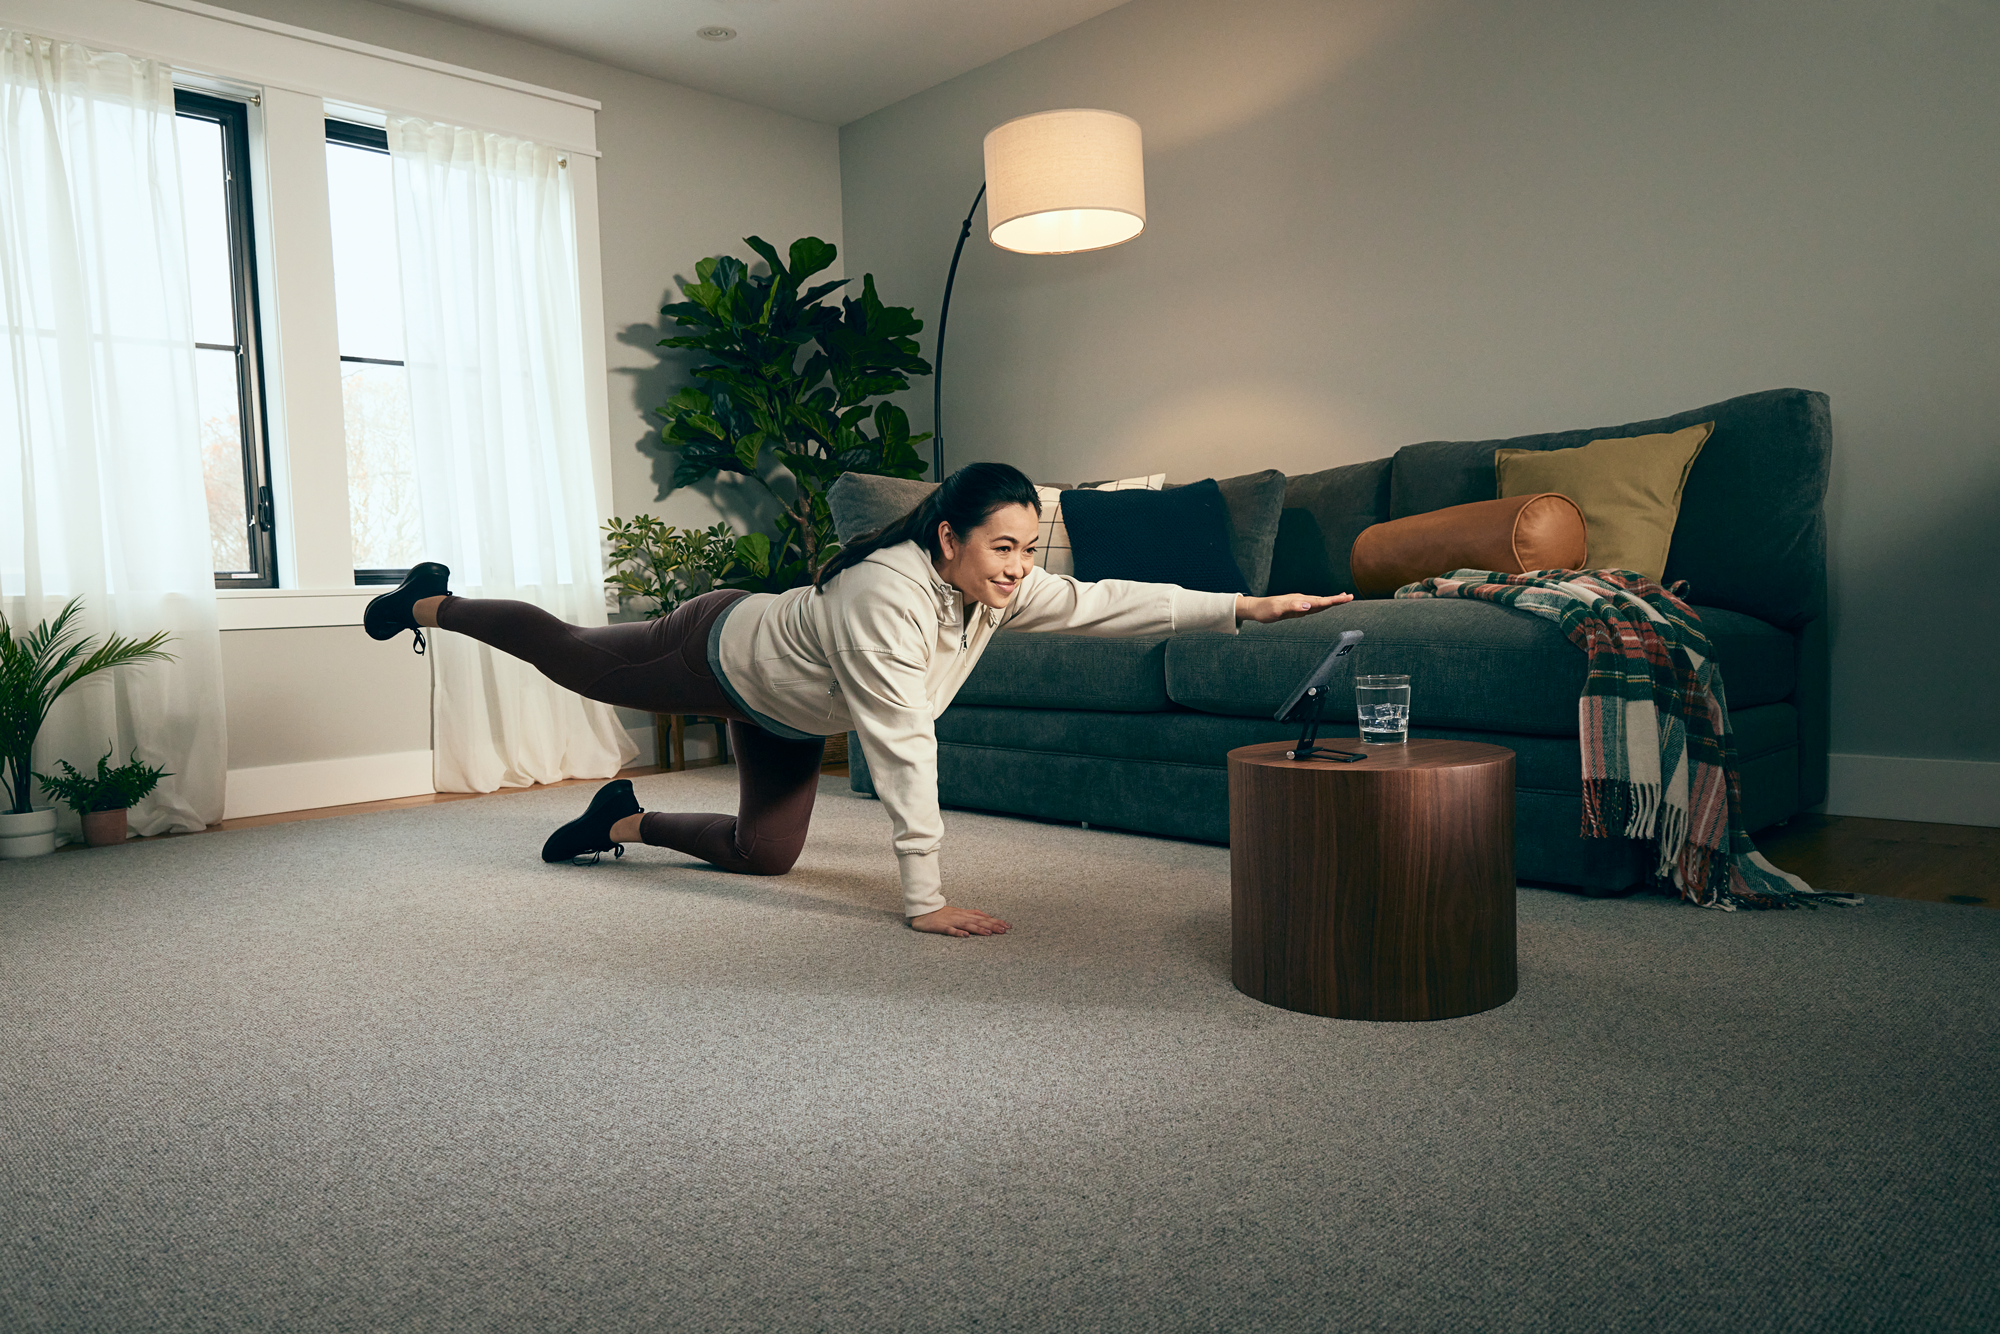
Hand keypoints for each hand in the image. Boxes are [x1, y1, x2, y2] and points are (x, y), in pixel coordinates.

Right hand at [909, 906, 1010, 936]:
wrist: (923, 911)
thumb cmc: (942, 914)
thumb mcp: (960, 913)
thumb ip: (973, 915)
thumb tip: (988, 917)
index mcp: (965, 914)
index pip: (983, 917)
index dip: (996, 921)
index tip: (1008, 926)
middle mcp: (961, 916)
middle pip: (979, 921)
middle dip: (992, 925)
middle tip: (1004, 930)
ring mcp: (951, 921)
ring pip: (967, 925)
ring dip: (979, 929)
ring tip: (989, 933)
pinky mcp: (941, 926)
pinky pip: (950, 930)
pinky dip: (958, 932)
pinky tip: (965, 936)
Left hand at [1235, 592, 1352, 623]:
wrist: (1256, 608)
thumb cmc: (1265, 610)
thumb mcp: (1277, 609)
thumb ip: (1292, 606)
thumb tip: (1308, 605)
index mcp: (1299, 600)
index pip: (1320, 600)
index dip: (1334, 600)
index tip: (1346, 598)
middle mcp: (1301, 600)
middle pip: (1322, 600)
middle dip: (1337, 599)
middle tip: (1350, 597)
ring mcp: (1299, 603)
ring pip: (1319, 602)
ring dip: (1331, 601)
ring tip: (1343, 598)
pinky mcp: (1296, 608)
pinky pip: (1313, 606)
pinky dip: (1322, 605)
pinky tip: (1325, 605)